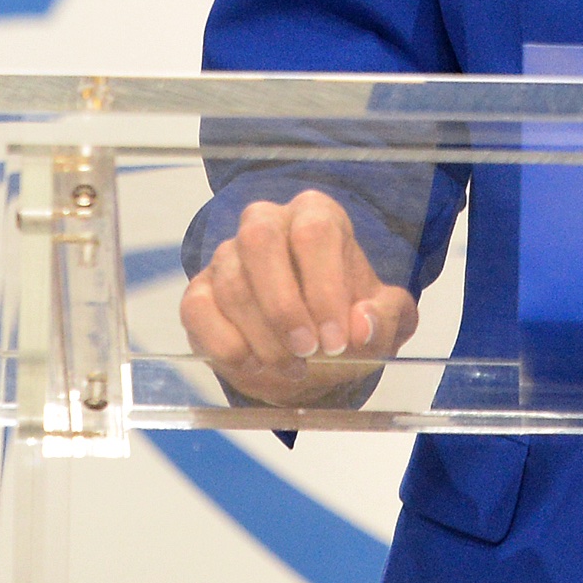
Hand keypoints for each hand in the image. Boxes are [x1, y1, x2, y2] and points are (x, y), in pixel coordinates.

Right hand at [179, 189, 419, 407]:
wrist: (309, 354)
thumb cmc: (346, 324)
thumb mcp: (382, 323)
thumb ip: (384, 318)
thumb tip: (361, 324)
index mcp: (317, 214)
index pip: (314, 232)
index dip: (324, 288)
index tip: (336, 340)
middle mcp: (268, 223)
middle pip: (260, 240)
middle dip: (283, 305)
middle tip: (305, 351)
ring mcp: (228, 255)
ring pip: (232, 283)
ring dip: (262, 337)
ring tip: (292, 367)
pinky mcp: (200, 291)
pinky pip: (198, 309)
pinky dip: (226, 345)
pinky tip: (255, 365)